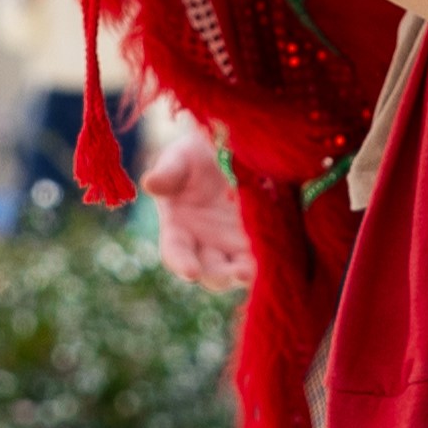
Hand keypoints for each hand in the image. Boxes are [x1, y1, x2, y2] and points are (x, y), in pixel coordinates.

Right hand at [143, 132, 257, 289]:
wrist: (225, 150)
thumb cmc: (193, 157)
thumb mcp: (178, 159)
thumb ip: (167, 173)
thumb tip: (150, 183)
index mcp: (178, 230)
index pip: (176, 253)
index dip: (182, 263)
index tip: (191, 272)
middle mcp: (204, 244)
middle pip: (211, 272)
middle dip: (223, 276)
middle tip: (239, 274)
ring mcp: (232, 245)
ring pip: (238, 269)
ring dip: (247, 273)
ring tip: (257, 272)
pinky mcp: (256, 238)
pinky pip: (261, 254)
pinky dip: (268, 257)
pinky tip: (277, 256)